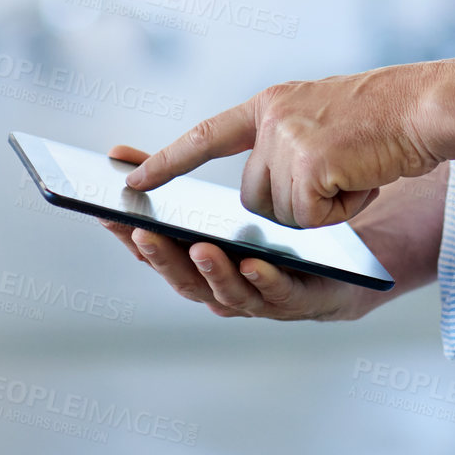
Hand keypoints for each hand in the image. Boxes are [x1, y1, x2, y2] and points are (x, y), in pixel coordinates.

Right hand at [100, 147, 379, 321]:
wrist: (345, 252)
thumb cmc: (276, 220)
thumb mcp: (226, 189)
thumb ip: (181, 167)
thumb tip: (116, 154)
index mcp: (203, 259)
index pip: (159, 253)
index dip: (130, 237)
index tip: (108, 212)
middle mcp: (226, 284)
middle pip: (185, 279)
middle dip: (162, 258)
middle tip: (145, 232)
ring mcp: (261, 297)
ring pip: (228, 292)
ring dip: (211, 272)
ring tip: (200, 246)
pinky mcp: (302, 300)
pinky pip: (280, 295)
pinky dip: (264, 283)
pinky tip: (256, 263)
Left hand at [119, 63, 442, 228]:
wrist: (425, 105)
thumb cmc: (384, 121)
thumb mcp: (321, 122)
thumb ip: (284, 149)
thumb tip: (261, 205)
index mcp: (271, 104)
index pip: (207, 136)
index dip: (167, 160)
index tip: (127, 177)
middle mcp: (271, 118)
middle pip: (255, 198)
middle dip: (294, 204)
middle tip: (337, 175)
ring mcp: (287, 141)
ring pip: (282, 214)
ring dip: (322, 208)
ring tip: (356, 171)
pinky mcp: (309, 166)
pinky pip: (311, 220)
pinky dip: (341, 210)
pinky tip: (362, 179)